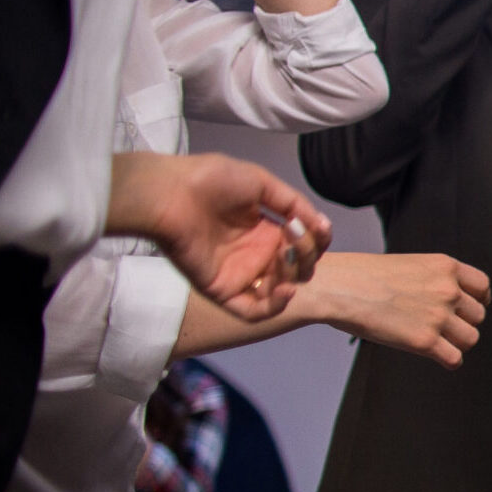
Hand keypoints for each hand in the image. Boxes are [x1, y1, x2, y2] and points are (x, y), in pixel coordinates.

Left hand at [108, 151, 329, 321]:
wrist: (169, 193)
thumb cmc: (211, 181)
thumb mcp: (260, 183)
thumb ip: (294, 204)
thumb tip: (323, 226)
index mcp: (264, 230)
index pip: (302, 246)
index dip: (316, 241)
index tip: (318, 229)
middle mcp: (255, 254)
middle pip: (297, 268)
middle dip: (307, 255)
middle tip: (294, 237)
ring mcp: (239, 273)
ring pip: (280, 289)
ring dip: (295, 275)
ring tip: (286, 254)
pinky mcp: (222, 290)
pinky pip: (253, 310)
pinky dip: (275, 306)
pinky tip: (286, 288)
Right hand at [298, 252, 488, 367]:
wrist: (338, 287)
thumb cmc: (363, 276)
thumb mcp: (409, 265)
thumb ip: (434, 280)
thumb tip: (450, 301)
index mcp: (446, 266)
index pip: (483, 287)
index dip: (478, 301)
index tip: (467, 309)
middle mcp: (448, 290)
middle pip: (478, 316)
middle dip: (462, 323)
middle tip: (442, 327)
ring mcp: (439, 316)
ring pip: (471, 338)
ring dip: (457, 343)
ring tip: (438, 342)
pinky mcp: (425, 342)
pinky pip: (455, 359)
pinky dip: (449, 361)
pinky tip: (437, 357)